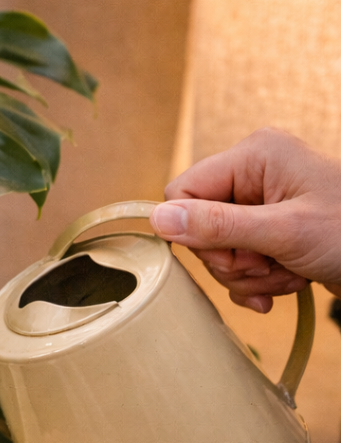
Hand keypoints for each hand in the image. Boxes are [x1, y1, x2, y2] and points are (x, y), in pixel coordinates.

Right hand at [148, 127, 340, 312]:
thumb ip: (217, 225)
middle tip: (266, 267)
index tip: (232, 252)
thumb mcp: (282, 232)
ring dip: (248, 275)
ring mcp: (261, 203)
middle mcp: (254, 173)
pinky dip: (256, 281)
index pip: (182, 192)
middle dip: (230, 260)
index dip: (195, 231)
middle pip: (198, 227)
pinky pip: (238, 261)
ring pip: (217, 250)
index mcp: (255, 155)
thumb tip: (156, 220)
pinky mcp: (269, 229)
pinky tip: (284, 287)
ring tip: (286, 276)